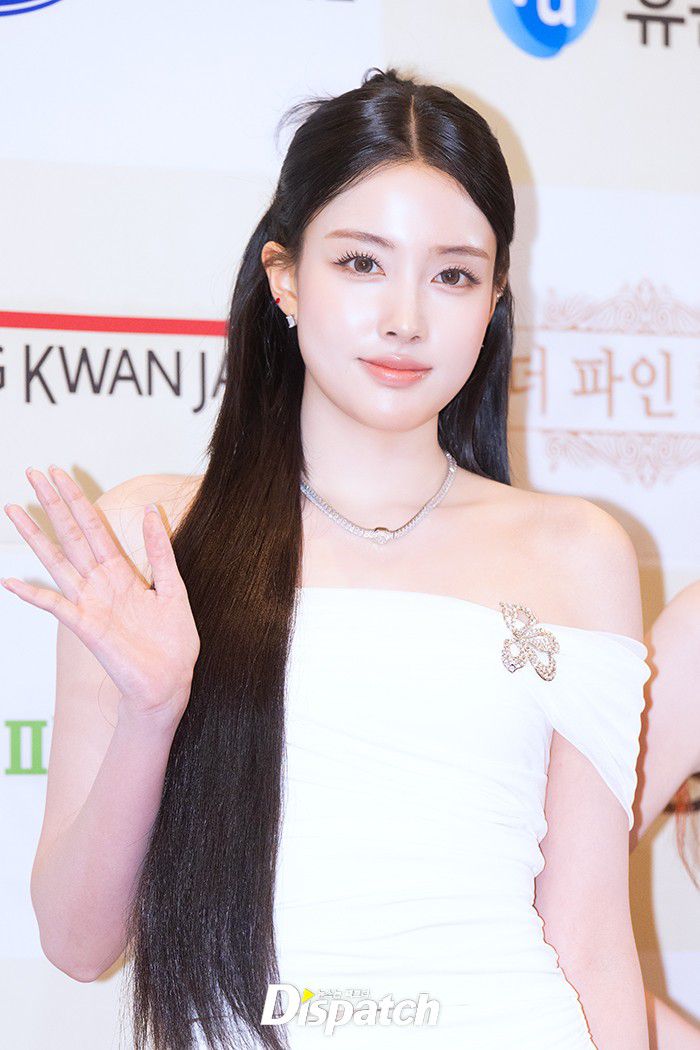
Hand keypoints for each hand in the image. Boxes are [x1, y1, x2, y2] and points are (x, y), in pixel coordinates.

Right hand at [2, 466, 199, 722]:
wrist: (170, 683)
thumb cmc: (172, 642)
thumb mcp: (173, 589)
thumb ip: (160, 552)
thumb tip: (152, 511)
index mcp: (122, 572)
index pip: (94, 527)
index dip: (78, 499)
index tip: (60, 472)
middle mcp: (100, 583)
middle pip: (71, 534)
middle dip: (53, 503)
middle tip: (33, 472)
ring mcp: (90, 603)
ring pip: (57, 561)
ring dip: (34, 536)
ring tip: (13, 510)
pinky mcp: (87, 627)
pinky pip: (56, 606)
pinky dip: (33, 594)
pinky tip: (11, 582)